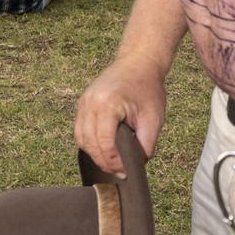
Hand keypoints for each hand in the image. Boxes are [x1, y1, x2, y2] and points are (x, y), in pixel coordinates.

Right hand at [75, 53, 166, 177]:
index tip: (124, 172)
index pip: (104, 143)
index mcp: (108, 104)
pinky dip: (89, 142)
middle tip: (118, 172)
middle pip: (89, 143)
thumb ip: (146, 144)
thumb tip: (137, 165)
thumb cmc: (148, 87)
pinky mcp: (83, 101)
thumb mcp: (154, 117)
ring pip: (81, 138)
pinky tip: (103, 149)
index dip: (113, 162)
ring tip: (111, 163)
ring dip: (94, 153)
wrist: (139, 61)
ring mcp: (84, 101)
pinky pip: (80, 128)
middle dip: (103, 161)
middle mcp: (91, 102)